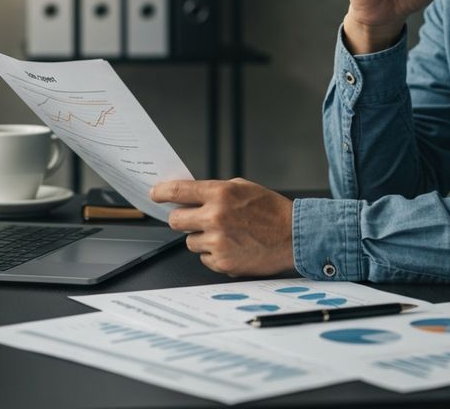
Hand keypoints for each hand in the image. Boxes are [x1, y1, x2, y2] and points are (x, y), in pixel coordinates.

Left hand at [150, 178, 294, 276]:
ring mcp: (217, 241)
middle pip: (175, 220)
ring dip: (201, 238)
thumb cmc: (272, 210)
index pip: (178, 191)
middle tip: (193, 219)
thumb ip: (215, 190)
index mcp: (220, 193)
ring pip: (189, 241)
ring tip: (225, 234)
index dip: (161, 193)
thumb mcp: (244, 187)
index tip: (155, 194)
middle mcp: (215, 217)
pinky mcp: (222, 262)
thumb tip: (190, 194)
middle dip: (181, 219)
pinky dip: (214, 253)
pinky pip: (204, 257)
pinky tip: (233, 246)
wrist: (294, 235)